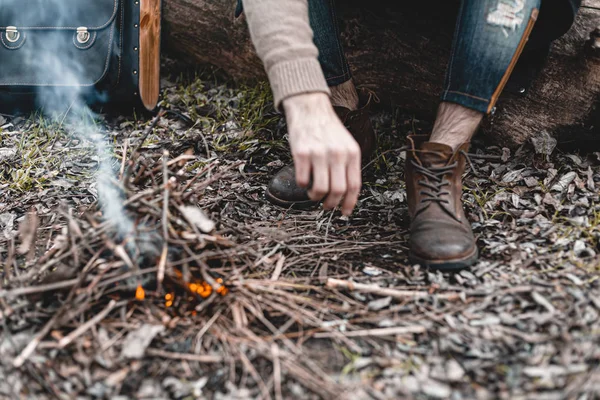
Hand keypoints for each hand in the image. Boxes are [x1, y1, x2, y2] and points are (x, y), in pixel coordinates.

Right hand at [283, 92, 361, 215]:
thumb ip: (348, 165)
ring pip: (321, 189)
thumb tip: (347, 193)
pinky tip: (304, 180)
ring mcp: (319, 153)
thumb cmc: (327, 129)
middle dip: (332, 204)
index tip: (344, 212)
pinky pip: (303, 180)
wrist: (310, 108)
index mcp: (352, 153)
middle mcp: (337, 154)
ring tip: (314, 194)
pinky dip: (303, 185)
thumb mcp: (346, 144)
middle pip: (338, 190)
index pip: (354, 185)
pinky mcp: (302, 153)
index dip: (350, 203)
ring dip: (316, 197)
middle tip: (327, 206)